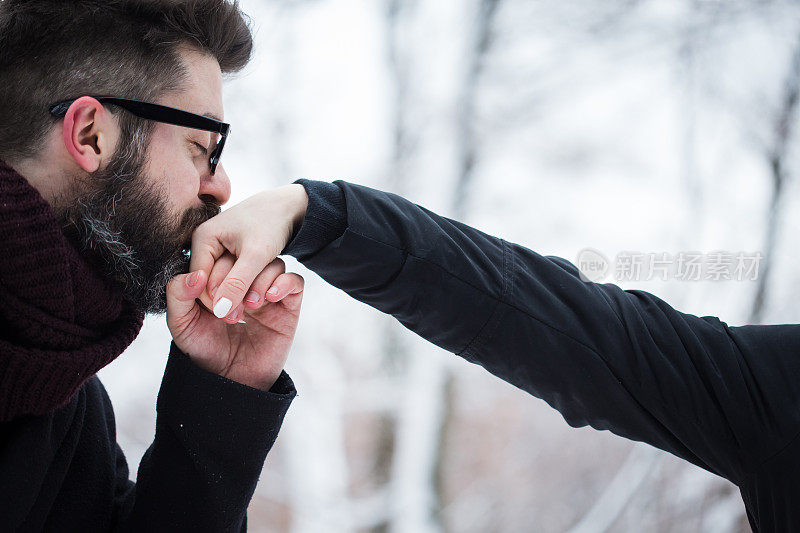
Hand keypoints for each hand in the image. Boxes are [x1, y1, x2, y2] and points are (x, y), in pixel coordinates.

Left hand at [165, 259, 303, 390]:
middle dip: (238, 277)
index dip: (215, 267)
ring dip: (261, 280)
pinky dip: (284, 284)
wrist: (232, 380)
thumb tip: (195, 274)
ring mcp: (268, 293)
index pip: (223, 253)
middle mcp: (246, 281)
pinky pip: (295, 281)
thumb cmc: (205, 351)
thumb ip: (178, 296)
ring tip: (250, 306)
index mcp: (221, 279)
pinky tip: (269, 299)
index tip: (208, 295)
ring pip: (274, 264)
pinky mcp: (288, 306)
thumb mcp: (182, 324)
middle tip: (227, 306)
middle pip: (250, 255)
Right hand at [189, 184, 307, 319]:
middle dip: (230, 297)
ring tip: (258, 301)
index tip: (236, 316)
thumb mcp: (256, 256)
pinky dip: (245, 284)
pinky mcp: (228, 253)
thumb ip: (237, 283)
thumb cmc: (271, 224)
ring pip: (223, 281)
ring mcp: (216, 248)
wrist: (288, 208)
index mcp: (202, 238)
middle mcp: (205, 242)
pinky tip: (257, 289)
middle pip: (210, 282)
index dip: (217, 301)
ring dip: (241, 292)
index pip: (200, 281)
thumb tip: (219, 310)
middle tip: (247, 315)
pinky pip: (232, 276)